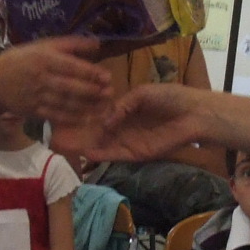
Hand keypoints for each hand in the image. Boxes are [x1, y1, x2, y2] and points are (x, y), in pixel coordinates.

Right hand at [0, 37, 113, 125]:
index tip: (107, 77)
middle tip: (110, 93)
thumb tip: (98, 43)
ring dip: (87, 106)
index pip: (72, 67)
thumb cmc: (23, 59)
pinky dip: (73, 118)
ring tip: (103, 107)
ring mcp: (38, 96)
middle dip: (92, 91)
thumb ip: (71, 44)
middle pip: (71, 87)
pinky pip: (56, 116)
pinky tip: (87, 119)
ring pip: (66, 103)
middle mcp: (42, 78)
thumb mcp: (44, 45)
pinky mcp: (34, 111)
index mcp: (45, 59)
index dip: (91, 73)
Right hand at [68, 83, 213, 163]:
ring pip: (103, 144)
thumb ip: (121, 106)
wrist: (193, 114)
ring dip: (86, 146)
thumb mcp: (142, 93)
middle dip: (79, 134)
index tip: (63, 116)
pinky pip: (116, 155)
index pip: (99, 113)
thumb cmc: (170, 97)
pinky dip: (102, 155)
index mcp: (124, 108)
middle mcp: (123, 125)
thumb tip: (104, 121)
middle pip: (97, 131)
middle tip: (56, 137)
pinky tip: (86, 154)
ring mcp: (128, 140)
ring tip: (65, 148)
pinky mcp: (136, 153)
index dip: (83, 115)